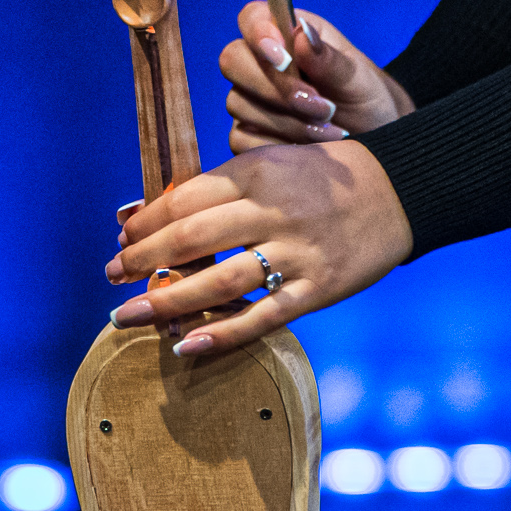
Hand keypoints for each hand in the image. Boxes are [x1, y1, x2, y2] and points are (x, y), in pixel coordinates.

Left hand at [105, 138, 413, 360]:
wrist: (399, 190)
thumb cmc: (324, 180)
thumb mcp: (273, 164)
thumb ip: (221, 189)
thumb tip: (153, 215)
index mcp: (256, 173)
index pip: (184, 200)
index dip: (145, 224)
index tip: (121, 241)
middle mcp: (272, 211)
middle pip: (191, 239)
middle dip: (141, 261)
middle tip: (111, 277)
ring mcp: (296, 252)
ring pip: (219, 282)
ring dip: (166, 301)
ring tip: (127, 315)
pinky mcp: (318, 288)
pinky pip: (263, 316)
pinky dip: (222, 334)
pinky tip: (187, 345)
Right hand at [219, 3, 414, 150]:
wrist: (373, 142)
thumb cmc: (365, 99)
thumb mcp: (358, 79)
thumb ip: (329, 59)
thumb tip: (300, 34)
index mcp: (288, 35)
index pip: (252, 18)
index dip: (257, 34)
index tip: (283, 59)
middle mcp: (261, 64)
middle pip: (233, 61)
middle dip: (277, 88)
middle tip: (323, 108)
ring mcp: (250, 100)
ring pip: (239, 103)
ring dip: (287, 121)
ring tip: (330, 131)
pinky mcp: (247, 135)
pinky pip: (241, 139)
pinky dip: (277, 145)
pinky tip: (309, 148)